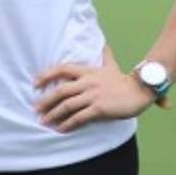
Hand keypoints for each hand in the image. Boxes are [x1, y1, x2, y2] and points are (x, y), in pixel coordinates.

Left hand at [33, 45, 155, 133]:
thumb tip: (105, 45)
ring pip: (67, 105)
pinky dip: (68, 124)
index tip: (35, 83)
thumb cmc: (124, 81)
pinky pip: (79, 117)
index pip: (62, 69)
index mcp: (88, 71)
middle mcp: (88, 82)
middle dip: (46, 101)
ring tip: (44, 121)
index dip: (46, 75)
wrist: (140, 92)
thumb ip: (106, 56)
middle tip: (36, 109)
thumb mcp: (112, 66)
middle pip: (61, 90)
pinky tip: (60, 129)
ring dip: (53, 114)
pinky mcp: (99, 108)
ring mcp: (93, 96)